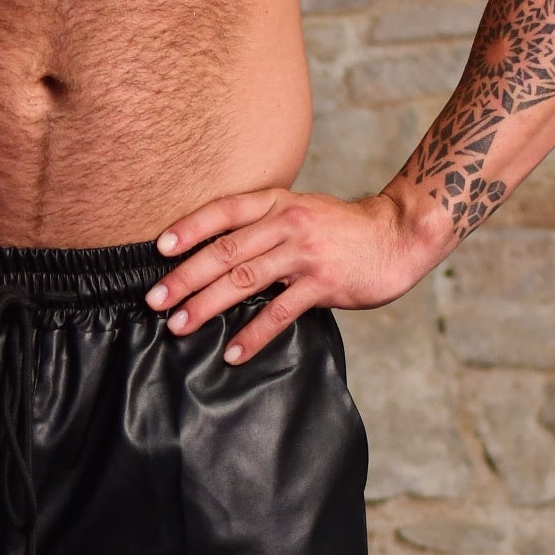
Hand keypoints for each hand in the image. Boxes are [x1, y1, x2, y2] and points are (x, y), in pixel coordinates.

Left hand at [146, 187, 431, 362]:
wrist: (399, 234)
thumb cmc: (343, 228)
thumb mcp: (301, 210)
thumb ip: (264, 225)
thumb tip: (217, 252)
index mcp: (277, 202)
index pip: (224, 211)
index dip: (189, 228)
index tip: (159, 249)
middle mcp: (287, 223)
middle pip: (226, 250)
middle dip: (185, 276)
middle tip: (155, 300)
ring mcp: (305, 254)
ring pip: (245, 279)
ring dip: (207, 305)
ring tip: (180, 326)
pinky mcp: (323, 283)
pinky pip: (280, 312)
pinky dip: (253, 333)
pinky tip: (233, 351)